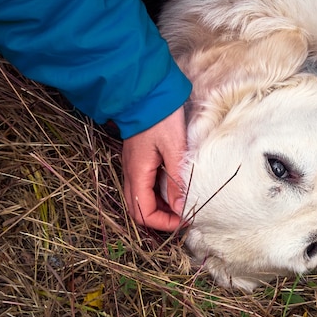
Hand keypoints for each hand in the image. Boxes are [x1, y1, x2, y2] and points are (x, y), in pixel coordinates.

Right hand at [122, 106, 186, 230]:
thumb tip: (181, 208)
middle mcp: (131, 173)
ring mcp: (133, 167)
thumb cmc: (162, 118)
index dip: (163, 223)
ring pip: (142, 199)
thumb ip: (177, 180)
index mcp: (137, 173)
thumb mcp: (174, 149)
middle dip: (161, 219)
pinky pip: (146, 186)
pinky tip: (176, 190)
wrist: (149, 93)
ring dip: (161, 207)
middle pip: (139, 210)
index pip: (143, 213)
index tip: (185, 219)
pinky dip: (160, 195)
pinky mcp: (139, 160)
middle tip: (185, 215)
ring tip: (183, 204)